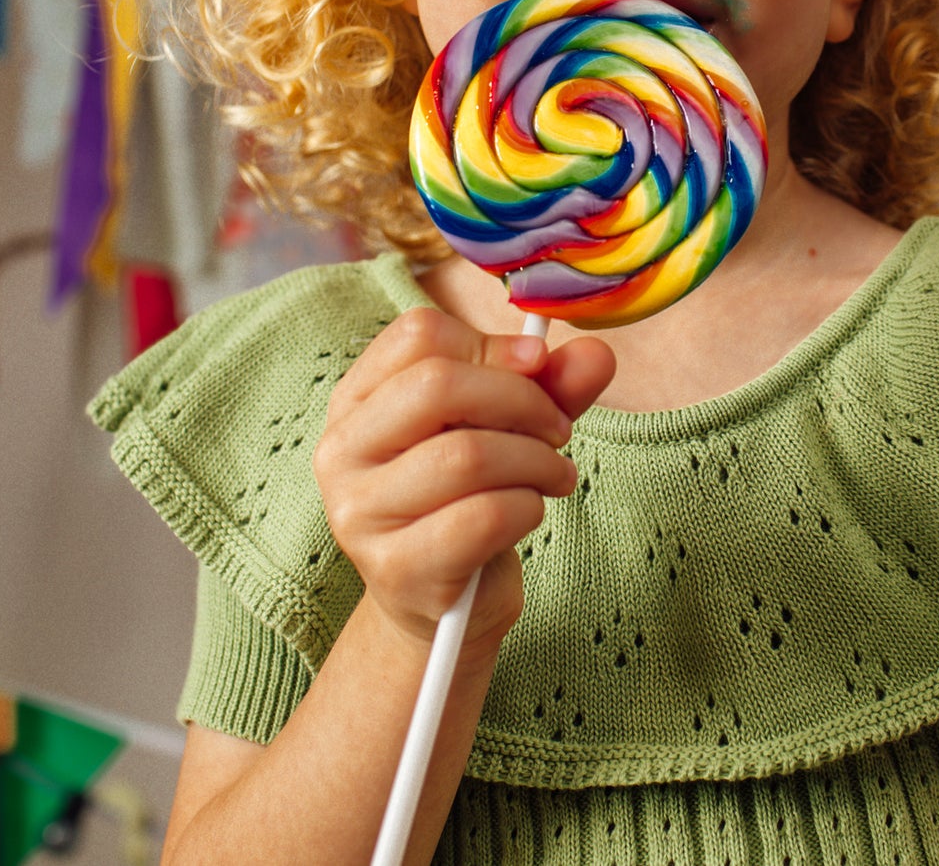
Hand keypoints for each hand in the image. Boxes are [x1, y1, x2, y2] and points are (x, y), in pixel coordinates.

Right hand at [313, 309, 614, 659]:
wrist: (443, 605)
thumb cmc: (468, 498)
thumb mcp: (507, 428)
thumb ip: (547, 387)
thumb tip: (596, 355)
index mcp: (357, 398)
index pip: (418, 335)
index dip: (492, 345)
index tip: (538, 367)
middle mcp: (342, 450)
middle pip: (438, 385)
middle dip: (523, 400)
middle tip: (559, 428)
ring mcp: (360, 513)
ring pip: (467, 455)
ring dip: (536, 460)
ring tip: (555, 475)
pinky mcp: (396, 569)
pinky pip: (482, 517)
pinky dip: (526, 507)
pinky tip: (530, 512)